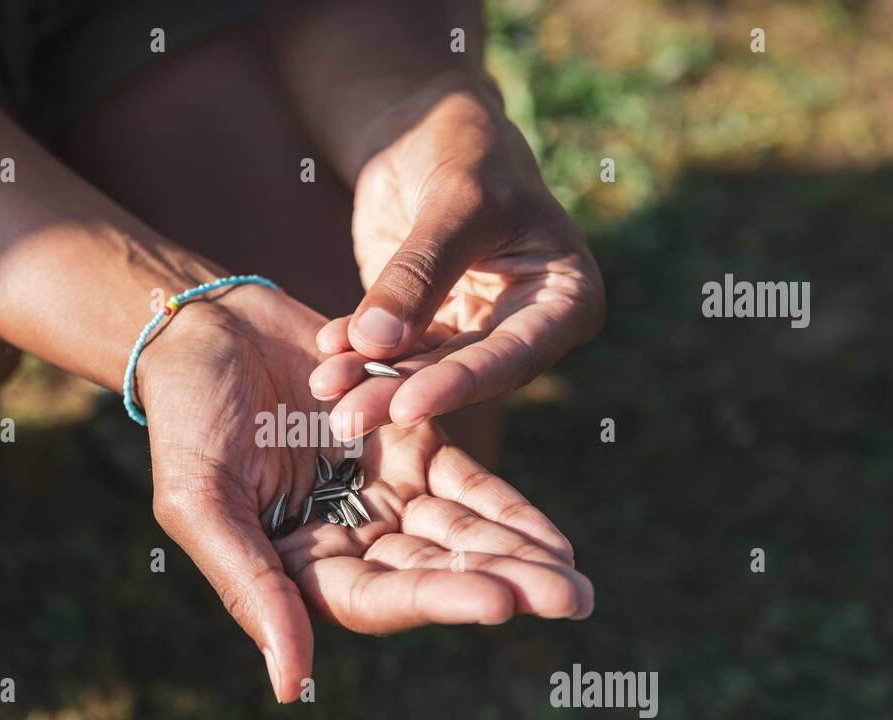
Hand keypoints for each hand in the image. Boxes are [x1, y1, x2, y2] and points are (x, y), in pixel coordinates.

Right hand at [139, 284, 592, 702]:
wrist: (207, 329)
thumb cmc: (186, 418)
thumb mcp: (201, 502)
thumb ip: (250, 587)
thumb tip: (291, 687)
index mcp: (297, 565)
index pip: (376, 598)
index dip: (438, 600)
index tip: (502, 602)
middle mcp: (347, 540)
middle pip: (432, 574)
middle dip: (501, 585)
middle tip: (570, 599)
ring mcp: (382, 493)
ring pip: (459, 535)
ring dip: (516, 556)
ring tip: (574, 580)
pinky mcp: (408, 443)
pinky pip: (467, 483)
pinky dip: (506, 508)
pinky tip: (552, 536)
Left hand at [310, 82, 605, 438]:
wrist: (429, 128)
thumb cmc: (466, 148)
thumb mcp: (455, 199)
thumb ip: (418, 272)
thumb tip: (376, 341)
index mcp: (567, 296)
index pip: (514, 354)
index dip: (460, 384)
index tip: (407, 406)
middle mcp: (528, 324)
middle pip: (464, 373)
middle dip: (401, 393)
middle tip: (350, 417)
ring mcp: (477, 328)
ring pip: (424, 369)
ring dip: (371, 380)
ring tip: (325, 386)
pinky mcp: (431, 324)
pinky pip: (395, 350)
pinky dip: (358, 353)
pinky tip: (326, 353)